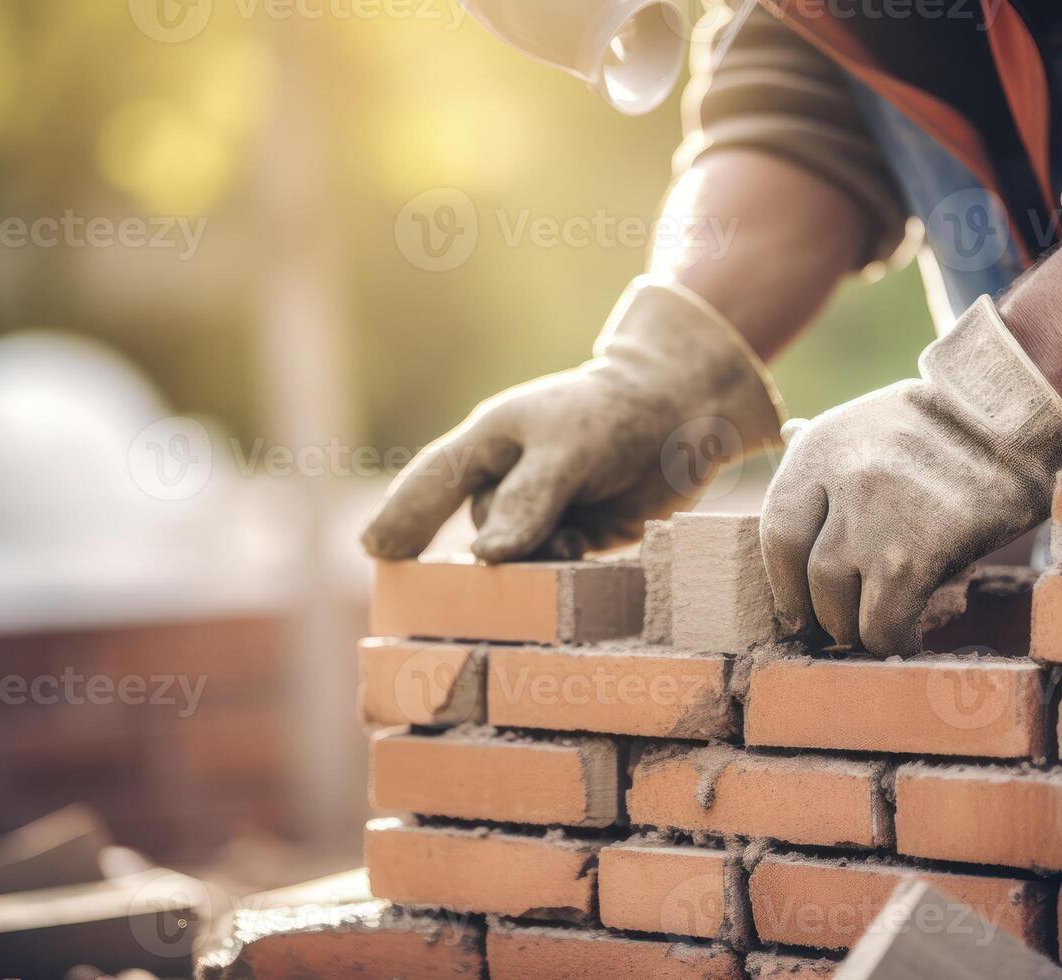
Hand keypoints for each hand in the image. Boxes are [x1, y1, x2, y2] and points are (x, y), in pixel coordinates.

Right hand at [362, 277, 783, 561]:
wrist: (686, 415)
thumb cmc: (617, 415)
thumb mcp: (568, 449)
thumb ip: (528, 500)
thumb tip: (485, 558)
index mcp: (488, 443)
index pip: (430, 482)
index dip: (399, 518)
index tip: (375, 552)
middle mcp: (506, 482)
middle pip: (480, 535)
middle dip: (489, 560)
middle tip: (486, 581)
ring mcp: (540, 514)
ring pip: (517, 563)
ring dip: (538, 568)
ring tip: (573, 542)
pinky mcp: (576, 540)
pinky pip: (554, 574)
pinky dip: (564, 577)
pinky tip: (586, 556)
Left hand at [758, 295, 1061, 656]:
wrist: (1021, 421)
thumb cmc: (943, 426)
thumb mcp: (871, 417)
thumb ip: (824, 442)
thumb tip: (785, 432)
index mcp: (819, 447)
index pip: (776, 533)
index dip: (784, 582)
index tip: (800, 606)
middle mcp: (841, 480)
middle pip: (807, 577)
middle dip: (822, 613)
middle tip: (842, 627)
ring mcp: (878, 516)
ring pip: (839, 606)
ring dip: (856, 631)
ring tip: (875, 630)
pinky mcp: (919, 552)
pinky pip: (884, 622)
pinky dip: (890, 641)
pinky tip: (905, 638)